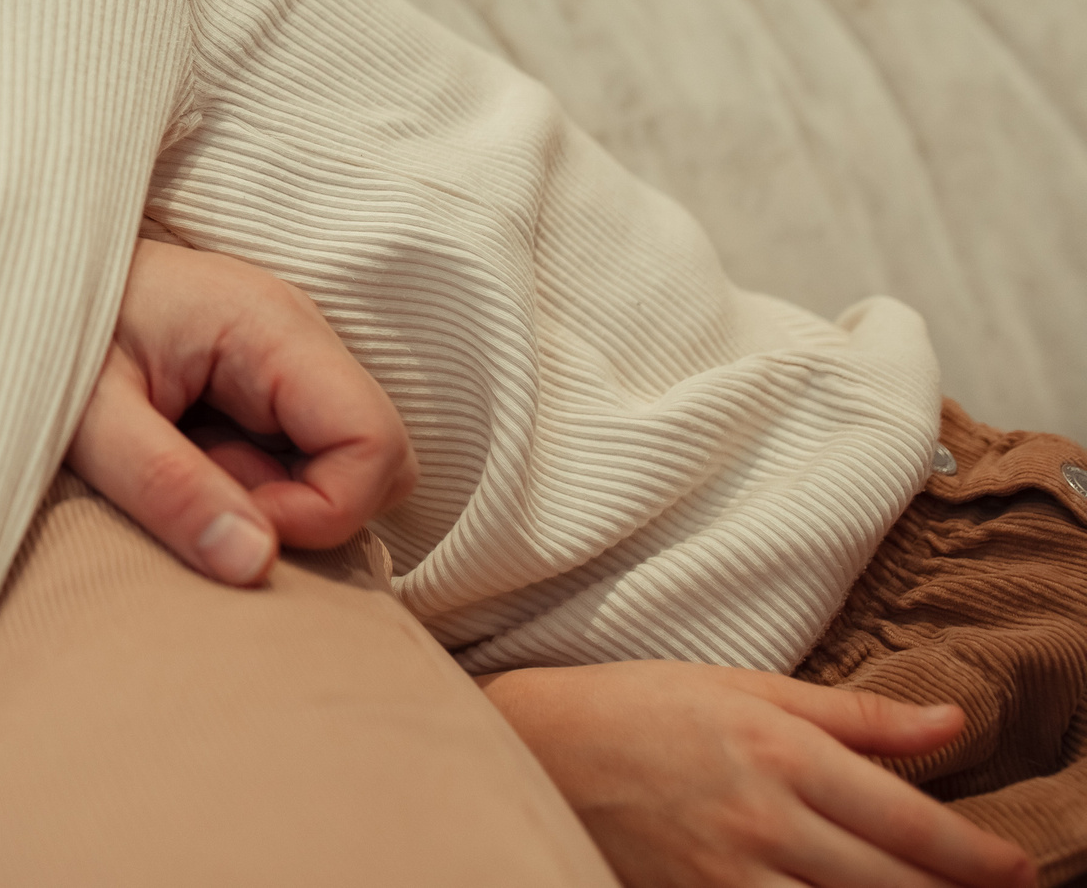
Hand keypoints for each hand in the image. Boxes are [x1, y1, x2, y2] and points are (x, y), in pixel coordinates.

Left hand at [66, 238, 415, 586]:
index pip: (374, 442)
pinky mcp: (256, 381)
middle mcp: (295, 334)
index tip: (229, 522)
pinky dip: (246, 481)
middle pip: (373, 457)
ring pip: (336, 463)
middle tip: (198, 495)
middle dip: (301, 508)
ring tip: (177, 470)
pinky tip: (179, 460)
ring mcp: (280, 357)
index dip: (321, 511)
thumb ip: (167, 486)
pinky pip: (292, 454)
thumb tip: (255, 566)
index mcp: (270, 325)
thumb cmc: (37, 329)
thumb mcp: (88, 418)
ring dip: (267, 497)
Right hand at [478, 661, 1037, 887]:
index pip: (909, 820)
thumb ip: (855, 715)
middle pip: (891, 886)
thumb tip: (951, 723)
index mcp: (781, 753)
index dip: (976, 855)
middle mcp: (762, 820)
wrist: (537, 745)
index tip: (1017, 868)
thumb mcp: (748, 686)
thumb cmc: (642, 704)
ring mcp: (726, 874)